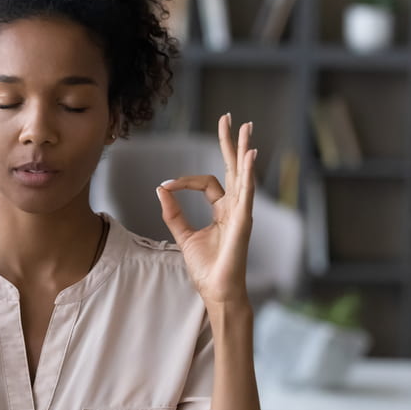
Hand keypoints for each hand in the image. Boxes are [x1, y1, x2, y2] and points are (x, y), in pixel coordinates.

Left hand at [155, 113, 255, 307]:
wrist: (216, 291)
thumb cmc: (206, 268)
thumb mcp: (184, 236)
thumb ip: (173, 213)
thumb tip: (161, 189)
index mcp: (222, 210)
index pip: (207, 183)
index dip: (184, 181)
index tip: (165, 185)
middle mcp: (235, 207)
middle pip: (233, 168)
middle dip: (230, 143)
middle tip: (230, 118)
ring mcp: (242, 213)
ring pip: (243, 174)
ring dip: (243, 150)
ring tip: (245, 127)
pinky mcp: (244, 221)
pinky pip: (247, 193)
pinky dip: (248, 173)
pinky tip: (250, 155)